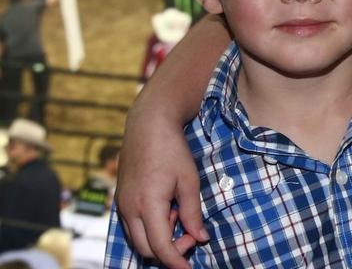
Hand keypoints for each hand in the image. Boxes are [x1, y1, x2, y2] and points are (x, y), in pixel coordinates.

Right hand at [116, 112, 207, 266]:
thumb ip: (193, 213)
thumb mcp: (189, 182)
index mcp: (148, 206)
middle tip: (191, 233)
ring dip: (160, 237)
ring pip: (138, 239)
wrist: (148, 126)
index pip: (160, 248)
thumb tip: (200, 238)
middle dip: (170, 250)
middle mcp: (129, 210)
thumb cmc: (172, 151)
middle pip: (146, 249)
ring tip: (178, 214)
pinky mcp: (120, 200)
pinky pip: (133, 226)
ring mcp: (121, 206)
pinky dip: (151, 227)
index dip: (176, 262)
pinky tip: (166, 208)